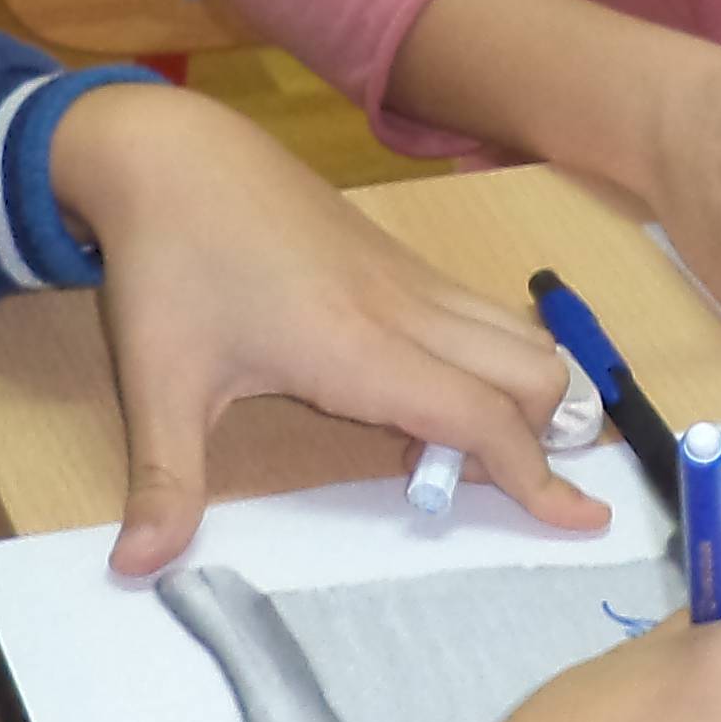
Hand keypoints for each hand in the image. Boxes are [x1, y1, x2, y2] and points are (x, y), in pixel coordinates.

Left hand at [49, 83, 601, 575]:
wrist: (171, 152)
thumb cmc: (168, 265)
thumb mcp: (158, 382)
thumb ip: (164, 481)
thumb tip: (137, 570)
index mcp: (360, 349)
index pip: (482, 420)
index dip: (536, 479)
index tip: (583, 521)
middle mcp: (406, 311)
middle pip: (534, 375)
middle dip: (536, 440)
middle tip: (465, 485)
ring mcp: (411, 277)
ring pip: (520, 336)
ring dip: (522, 395)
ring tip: (455, 444)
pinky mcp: (401, 257)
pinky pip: (484, 312)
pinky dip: (494, 359)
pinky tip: (425, 386)